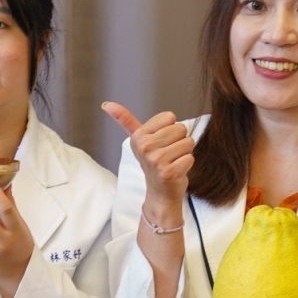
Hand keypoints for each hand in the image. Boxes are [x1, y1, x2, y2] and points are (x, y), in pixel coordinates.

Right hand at [103, 102, 194, 224]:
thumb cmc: (153, 164)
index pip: (170, 117)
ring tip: (173, 162)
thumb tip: (107, 104)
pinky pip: (190, 157)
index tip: (161, 142)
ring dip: (184, 153)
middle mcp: (145, 147)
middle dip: (179, 141)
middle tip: (168, 154)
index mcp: (138, 136)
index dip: (170, 129)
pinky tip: (176, 171)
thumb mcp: (138, 140)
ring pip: (188, 142)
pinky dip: (187, 164)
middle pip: (181, 128)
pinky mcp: (169, 172)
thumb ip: (125, 120)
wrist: (159, 194)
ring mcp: (157, 160)